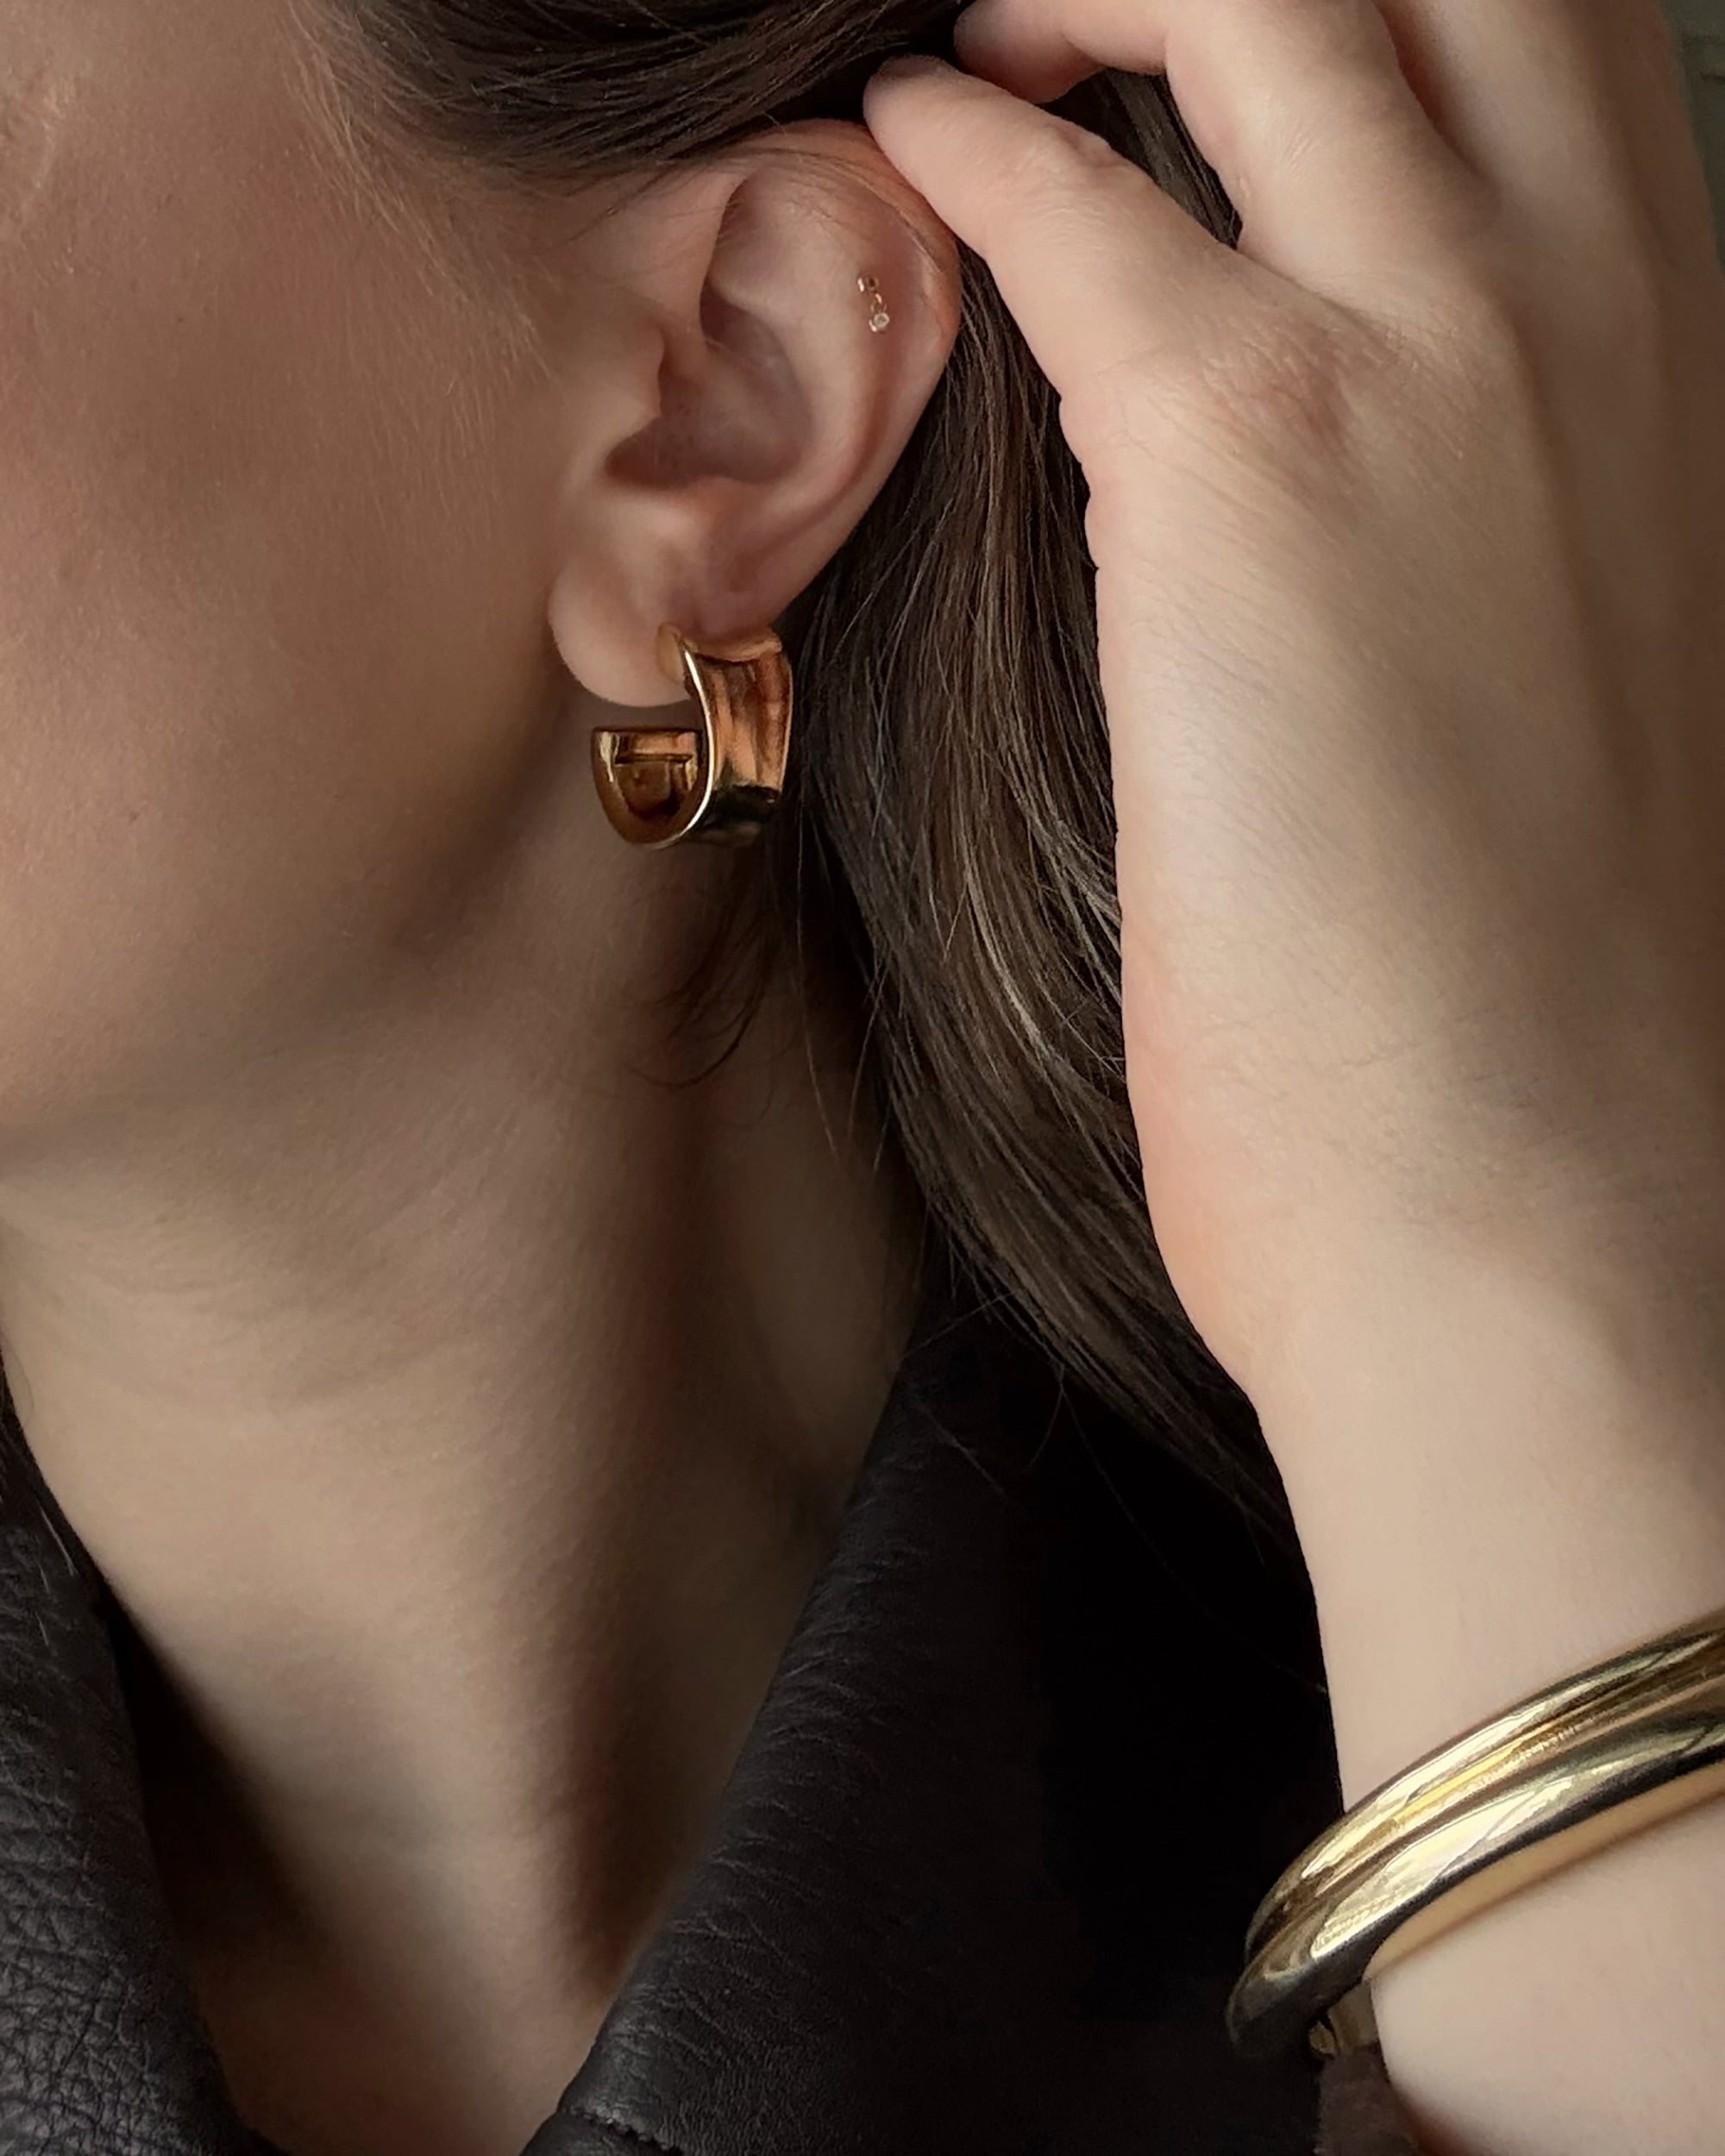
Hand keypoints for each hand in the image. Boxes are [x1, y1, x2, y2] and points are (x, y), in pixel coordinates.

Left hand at [863, 0, 1724, 1411]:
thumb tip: (1340, 437)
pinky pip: (1066, 196)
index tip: (1223, 38)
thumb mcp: (1573, 665)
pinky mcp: (1255, 465)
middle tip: (1086, 19)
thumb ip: (1495, 496)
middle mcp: (1591, 299)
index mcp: (1676, 349)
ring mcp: (1440, 357)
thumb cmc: (1529, 988)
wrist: (1535, 1199)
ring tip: (976, 49)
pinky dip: (958, 138)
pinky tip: (892, 149)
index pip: (1553, 21)